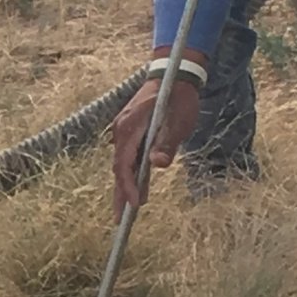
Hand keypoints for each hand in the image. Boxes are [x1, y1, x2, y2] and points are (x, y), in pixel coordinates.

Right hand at [112, 71, 201, 214]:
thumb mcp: (178, 120)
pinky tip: (136, 187)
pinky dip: (129, 174)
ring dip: (123, 187)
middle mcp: (121, 130)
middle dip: (119, 195)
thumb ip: (167, 142)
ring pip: (121, 164)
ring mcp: (123, 130)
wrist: (173, 75)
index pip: (124, 164)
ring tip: (126, 211)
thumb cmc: (178, 98)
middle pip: (118, 168)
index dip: (128, 187)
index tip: (135, 206)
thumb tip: (157, 165)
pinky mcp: (129, 131)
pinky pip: (126, 156)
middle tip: (120, 221)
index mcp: (130, 127)